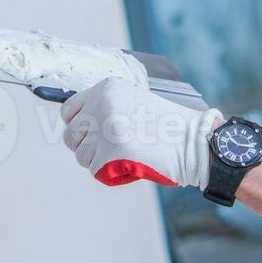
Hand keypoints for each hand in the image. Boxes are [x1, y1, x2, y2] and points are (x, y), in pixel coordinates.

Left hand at [61, 77, 222, 187]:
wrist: (192, 141)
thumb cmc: (166, 125)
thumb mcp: (133, 102)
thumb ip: (105, 107)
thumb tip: (80, 124)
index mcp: (106, 89)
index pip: (68, 110)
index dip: (77, 126)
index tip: (89, 134)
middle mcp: (101, 105)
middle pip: (71, 135)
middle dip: (86, 146)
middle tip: (108, 150)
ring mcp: (104, 129)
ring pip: (82, 156)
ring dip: (98, 161)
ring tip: (125, 154)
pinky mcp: (109, 152)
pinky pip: (95, 170)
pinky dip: (110, 173)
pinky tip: (130, 163)